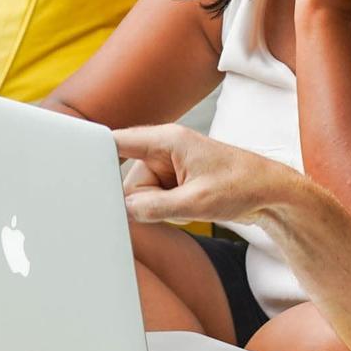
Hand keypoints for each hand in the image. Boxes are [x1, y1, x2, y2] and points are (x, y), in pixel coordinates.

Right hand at [114, 124, 305, 228]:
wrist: (272, 193)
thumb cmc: (243, 186)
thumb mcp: (195, 202)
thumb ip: (154, 207)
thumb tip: (126, 211)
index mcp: (167, 139)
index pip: (117, 142)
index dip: (96, 156)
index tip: (77, 170)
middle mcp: (165, 148)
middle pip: (129, 179)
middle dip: (144, 200)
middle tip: (174, 207)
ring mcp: (170, 164)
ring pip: (141, 194)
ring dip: (158, 207)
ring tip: (189, 206)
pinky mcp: (176, 180)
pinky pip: (154, 199)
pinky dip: (166, 209)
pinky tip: (188, 208)